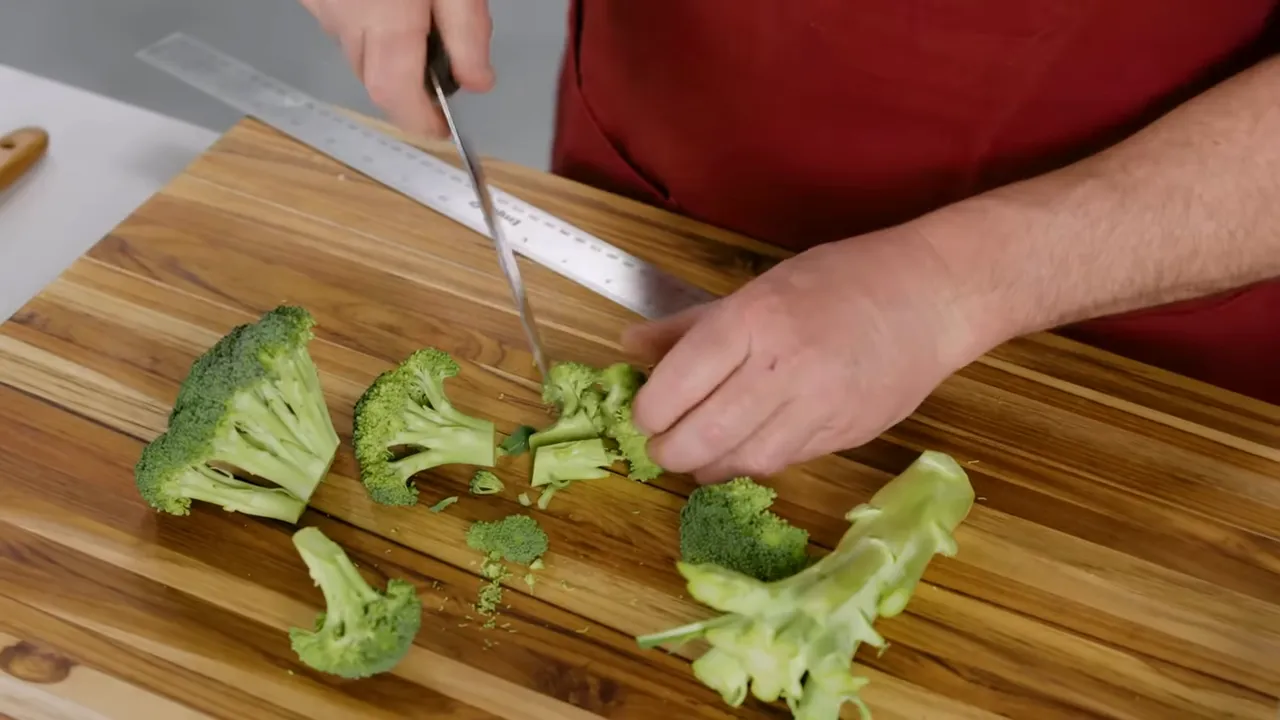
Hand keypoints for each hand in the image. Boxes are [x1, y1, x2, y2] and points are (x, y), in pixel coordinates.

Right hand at [298, 0, 493, 136]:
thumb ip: (467, 31)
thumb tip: (477, 83)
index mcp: (384, 15)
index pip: (394, 93)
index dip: (419, 120)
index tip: (442, 128)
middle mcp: (343, 15)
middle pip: (375, 78)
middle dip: (408, 85)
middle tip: (438, 64)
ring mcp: (319, 3)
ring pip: (355, 51)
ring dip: (386, 50)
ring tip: (413, 15)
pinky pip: (339, 24)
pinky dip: (365, 23)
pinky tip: (384, 0)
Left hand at [625, 226, 994, 482]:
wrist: (930, 299)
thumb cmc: (839, 282)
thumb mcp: (759, 288)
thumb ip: (691, 326)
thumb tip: (628, 347)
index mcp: (753, 319)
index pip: (676, 387)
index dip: (648, 413)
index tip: (644, 415)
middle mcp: (783, 366)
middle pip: (701, 435)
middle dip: (669, 450)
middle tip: (662, 445)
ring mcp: (818, 405)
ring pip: (740, 461)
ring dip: (707, 466)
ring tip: (697, 454)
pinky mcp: (844, 434)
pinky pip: (781, 463)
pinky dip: (750, 464)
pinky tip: (741, 451)